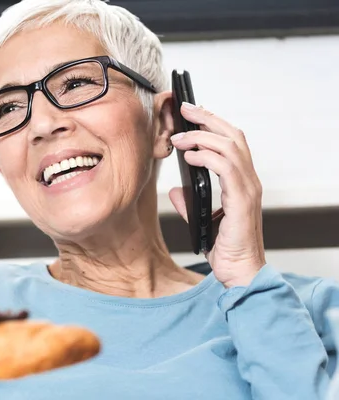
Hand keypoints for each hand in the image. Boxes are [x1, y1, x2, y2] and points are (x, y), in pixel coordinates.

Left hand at [169, 102, 265, 287]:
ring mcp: (248, 188)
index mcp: (241, 182)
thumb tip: (173, 190)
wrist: (239, 272)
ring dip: (203, 135)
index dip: (214, 124)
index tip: (193, 113)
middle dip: (208, 118)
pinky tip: (189, 155)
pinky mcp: (242, 199)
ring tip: (179, 135)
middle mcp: (249, 180)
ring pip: (230, 146)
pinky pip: (226, 167)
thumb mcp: (201, 220)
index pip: (232, 142)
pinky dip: (207, 156)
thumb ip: (189, 203)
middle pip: (233, 135)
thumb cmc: (225, 248)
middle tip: (185, 107)